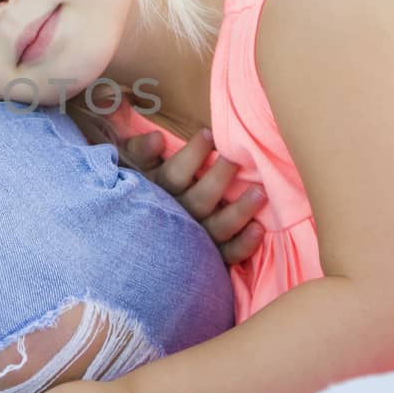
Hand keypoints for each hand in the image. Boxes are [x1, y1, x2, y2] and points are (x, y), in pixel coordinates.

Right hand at [120, 127, 265, 265]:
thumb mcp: (133, 168)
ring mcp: (194, 241)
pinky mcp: (209, 258)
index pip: (173, 175)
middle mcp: (177, 219)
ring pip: (218, 228)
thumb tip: (157, 138)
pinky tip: (258, 229)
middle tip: (235, 158)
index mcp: (158, 195)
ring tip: (260, 192)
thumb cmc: (144, 191)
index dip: (191, 155)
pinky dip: (244, 244)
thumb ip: (141, 151)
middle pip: (199, 200)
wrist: (138, 245)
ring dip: (239, 211)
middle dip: (219, 178)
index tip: (208, 134)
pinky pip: (227, 254)